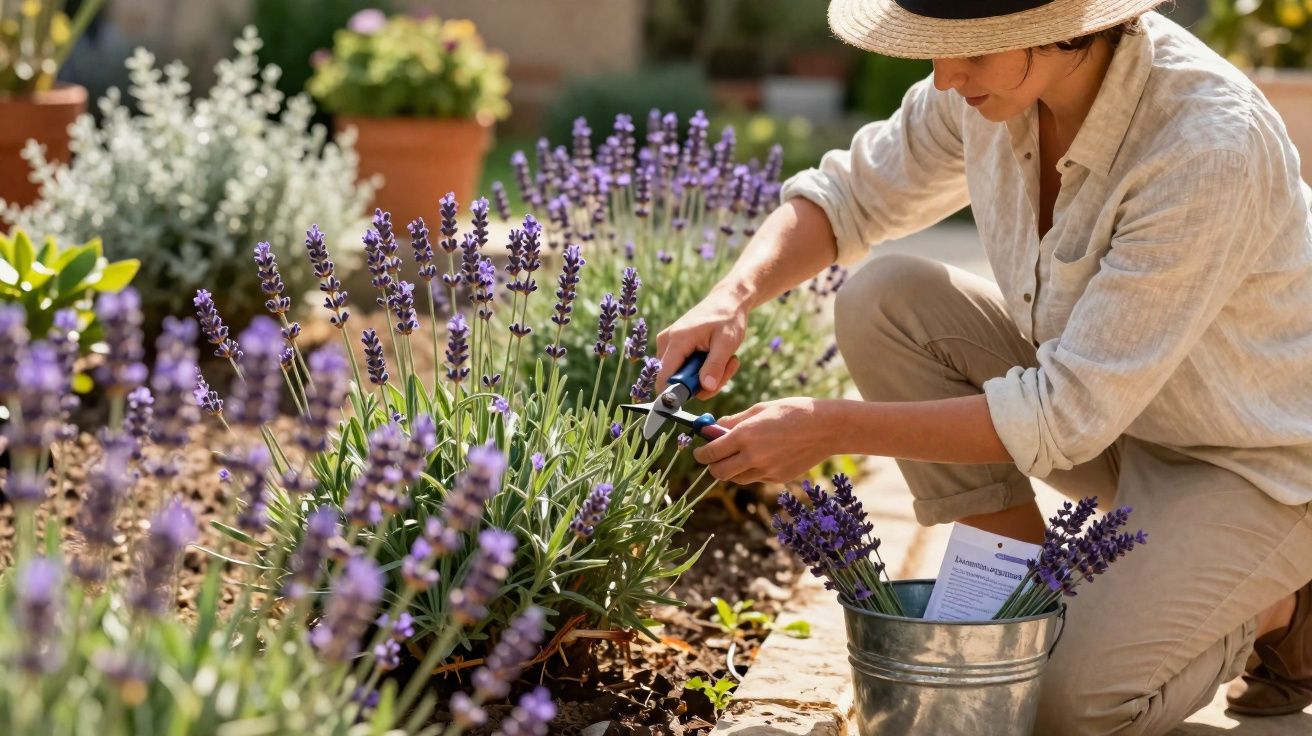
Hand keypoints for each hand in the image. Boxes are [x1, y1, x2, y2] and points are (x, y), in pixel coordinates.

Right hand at [654, 289, 748, 398]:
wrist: (728, 300)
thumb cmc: (728, 317)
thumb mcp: (727, 342)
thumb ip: (715, 366)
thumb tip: (705, 388)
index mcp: (677, 340)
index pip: (664, 378)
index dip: (677, 394)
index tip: (700, 394)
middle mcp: (666, 343)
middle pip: (677, 381)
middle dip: (704, 383)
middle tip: (726, 369)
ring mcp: (669, 345)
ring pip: (684, 378)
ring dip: (708, 376)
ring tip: (727, 360)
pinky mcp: (675, 348)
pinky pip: (686, 370)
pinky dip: (705, 370)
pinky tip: (719, 357)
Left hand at [691, 398, 834, 484]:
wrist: (827, 428)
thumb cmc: (794, 411)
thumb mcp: (761, 409)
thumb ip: (735, 420)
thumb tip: (715, 427)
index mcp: (745, 436)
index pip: (710, 452)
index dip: (701, 453)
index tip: (699, 450)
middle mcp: (753, 457)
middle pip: (719, 473)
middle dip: (712, 466)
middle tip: (714, 457)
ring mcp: (766, 471)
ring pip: (737, 479)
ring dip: (733, 469)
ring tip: (741, 454)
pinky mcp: (778, 479)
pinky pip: (757, 478)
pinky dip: (753, 471)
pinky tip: (765, 455)